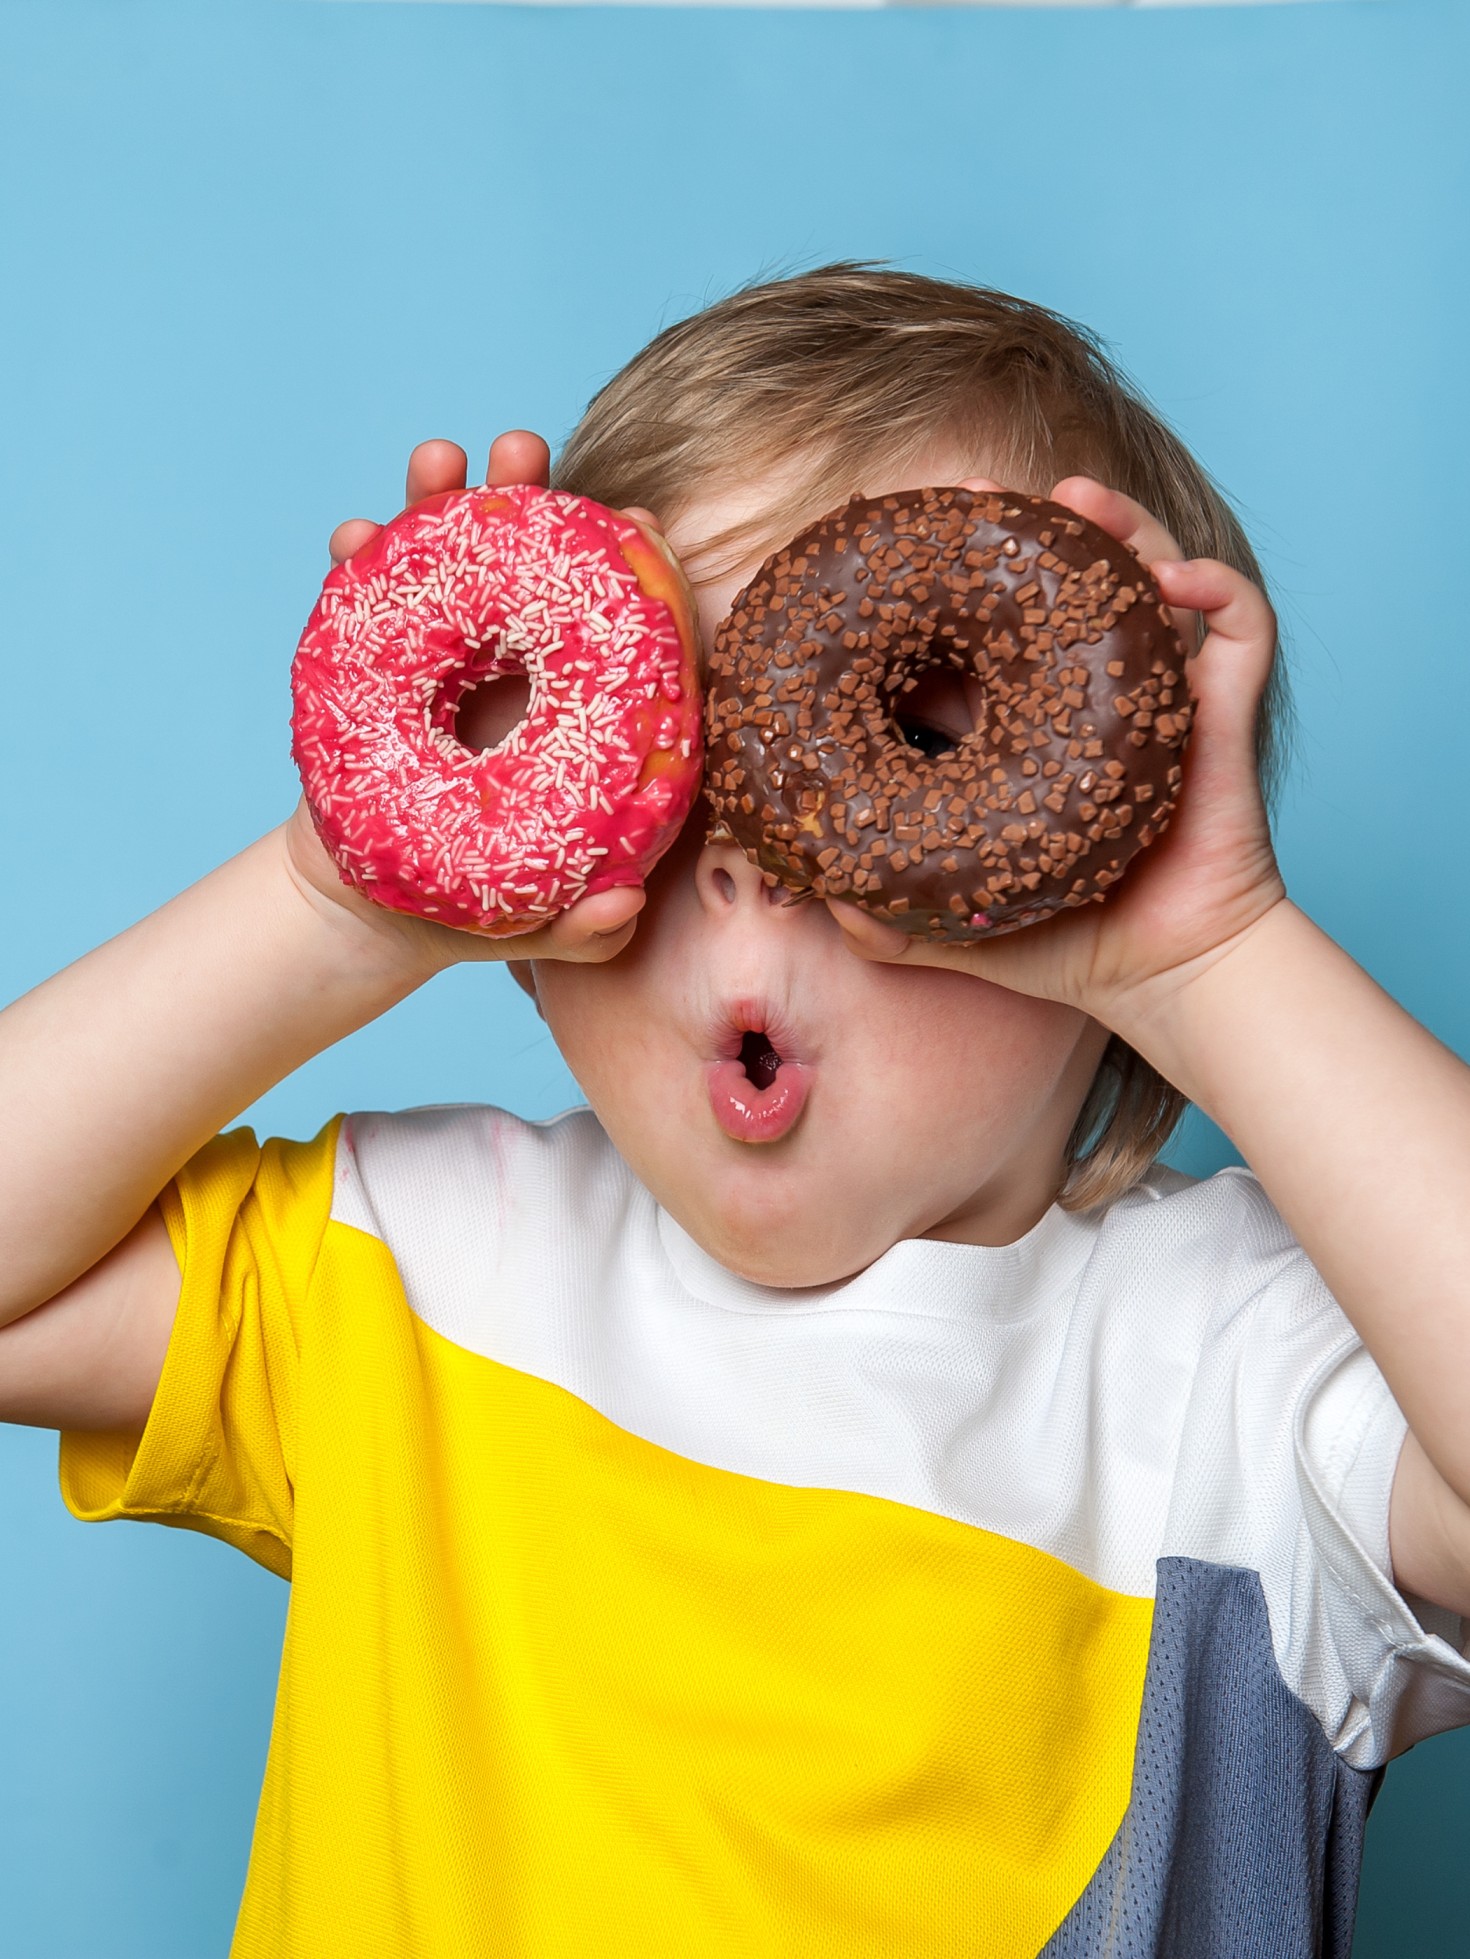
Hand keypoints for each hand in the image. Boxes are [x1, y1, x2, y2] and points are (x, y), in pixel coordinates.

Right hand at [296, 431, 647, 970]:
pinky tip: (353, 537)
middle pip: (530, 567)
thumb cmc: (474, 908)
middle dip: (528, 501)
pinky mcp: (380, 660)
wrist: (370, 908)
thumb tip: (622, 910)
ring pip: (449, 561)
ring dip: (442, 500)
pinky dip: (360, 558)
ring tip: (439, 462)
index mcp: (573, 712)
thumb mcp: (531, 923)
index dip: (629, 574)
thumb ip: (581, 930)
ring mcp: (447, 656)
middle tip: (521, 453)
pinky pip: (369, 599)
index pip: (613, 628)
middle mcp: (515, 666)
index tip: (638, 526)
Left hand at [828, 475, 1286, 1035]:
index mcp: (1023, 726)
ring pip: (1147, 578)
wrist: (1165, 979)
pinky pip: (1239, 631)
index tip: (909, 541)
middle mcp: (1089, 695)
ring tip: (1077, 499)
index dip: (948, 583)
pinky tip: (1177, 580)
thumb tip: (820, 901)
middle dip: (1025, 525)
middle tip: (976, 493)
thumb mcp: (957, 928)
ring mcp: (1159, 694)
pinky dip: (1216, 590)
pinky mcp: (1223, 713)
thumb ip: (889, 921)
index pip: (981, 632)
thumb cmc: (1066, 948)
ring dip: (1118, 527)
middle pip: (1064, 580)